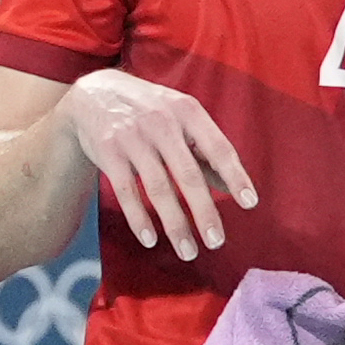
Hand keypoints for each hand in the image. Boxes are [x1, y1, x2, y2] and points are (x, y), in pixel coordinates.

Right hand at [61, 69, 258, 257]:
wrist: (94, 92)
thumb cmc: (152, 111)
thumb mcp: (181, 118)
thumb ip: (206, 151)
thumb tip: (233, 188)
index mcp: (188, 111)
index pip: (218, 148)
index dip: (235, 176)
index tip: (249, 203)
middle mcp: (162, 123)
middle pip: (188, 175)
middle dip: (204, 212)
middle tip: (217, 242)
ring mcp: (132, 137)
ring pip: (158, 188)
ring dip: (175, 224)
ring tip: (188, 251)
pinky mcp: (108, 152)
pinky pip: (127, 191)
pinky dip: (139, 218)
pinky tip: (151, 240)